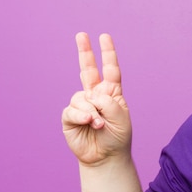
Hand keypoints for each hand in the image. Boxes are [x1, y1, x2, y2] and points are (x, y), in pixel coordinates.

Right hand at [62, 33, 131, 165]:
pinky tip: (89, 123)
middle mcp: (95, 95)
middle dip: (84, 51)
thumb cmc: (117, 136)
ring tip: (99, 124)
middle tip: (81, 34)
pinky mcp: (70, 117)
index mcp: (111, 93)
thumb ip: (108, 102)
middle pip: (88, 69)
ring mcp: (82, 105)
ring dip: (92, 111)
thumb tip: (89, 95)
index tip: (105, 36)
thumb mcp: (121, 117)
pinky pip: (72, 110)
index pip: (110, 69)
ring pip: (81, 97)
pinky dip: (82, 116)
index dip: (108, 53)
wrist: (106, 156)